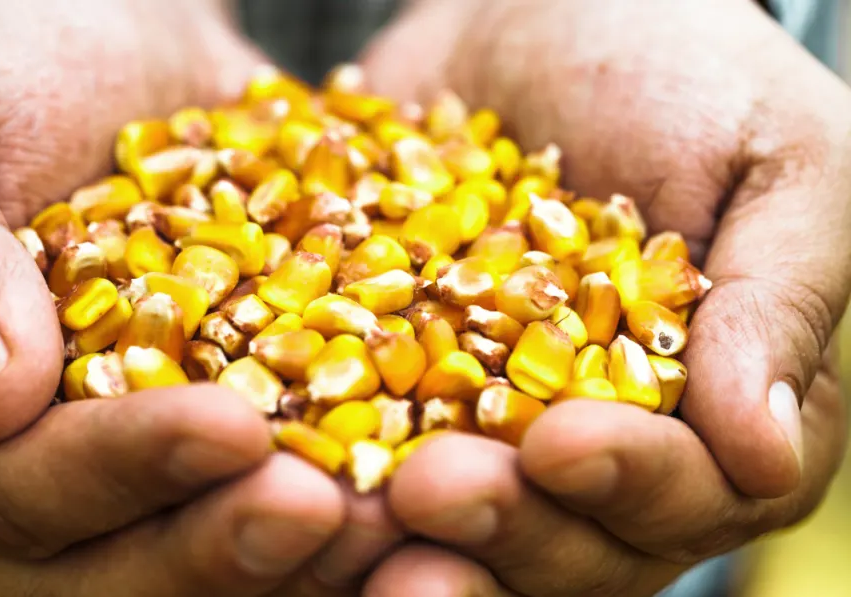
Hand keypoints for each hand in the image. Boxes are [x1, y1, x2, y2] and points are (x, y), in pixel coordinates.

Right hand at [0, 1, 402, 593]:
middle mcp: (17, 460)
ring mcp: (124, 444)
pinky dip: (351, 474)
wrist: (104, 30)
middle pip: (108, 561)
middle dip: (221, 542)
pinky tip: (429, 465)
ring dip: (303, 545)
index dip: (112, 473)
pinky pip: (278, 466)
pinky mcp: (217, 407)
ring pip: (203, 537)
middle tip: (331, 514)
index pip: (0, 489)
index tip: (229, 428)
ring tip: (400, 513)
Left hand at [359, 0, 850, 593]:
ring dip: (393, 535)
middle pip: (560, 539)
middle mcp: (601, 451)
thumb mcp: (779, 158)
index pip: (687, 492)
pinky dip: (312, 455)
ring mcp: (487, 428)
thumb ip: (781, 303)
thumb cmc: (687, 71)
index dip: (625, 483)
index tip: (559, 444)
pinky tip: (265, 463)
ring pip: (452, 521)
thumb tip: (767, 459)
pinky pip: (351, 439)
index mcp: (713, 418)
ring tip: (337, 516)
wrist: (536, 12)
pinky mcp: (389, 386)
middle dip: (498, 524)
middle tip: (426, 493)